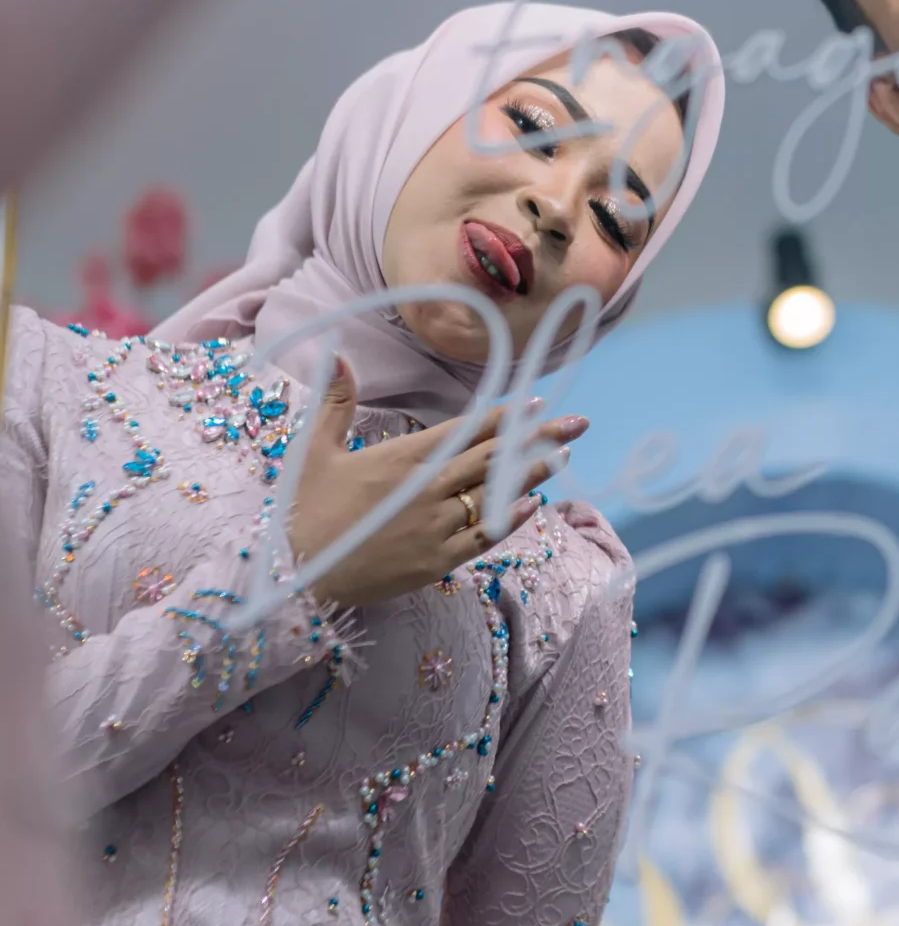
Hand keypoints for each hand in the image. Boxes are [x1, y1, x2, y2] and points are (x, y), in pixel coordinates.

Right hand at [288, 359, 586, 612]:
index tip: (537, 402)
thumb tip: (336, 354)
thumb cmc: (305, 508)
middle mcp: (427, 488)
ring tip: (563, 457)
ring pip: (494, 494)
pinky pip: (483, 537)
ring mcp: (435, 526)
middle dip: (537, 437)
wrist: (296, 571)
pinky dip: (509, 518)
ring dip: (531, 474)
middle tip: (576, 424)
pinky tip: (532, 504)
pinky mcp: (436, 561)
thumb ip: (334, 402)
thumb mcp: (313, 449)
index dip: (505, 416)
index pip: (466, 430)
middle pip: (493, 457)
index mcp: (403, 458)